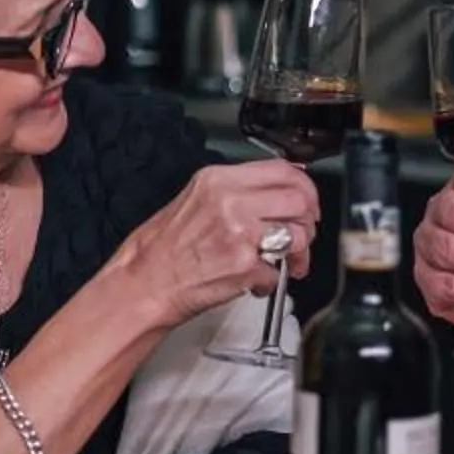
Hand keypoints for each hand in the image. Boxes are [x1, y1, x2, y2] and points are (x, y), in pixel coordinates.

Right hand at [117, 161, 318, 327]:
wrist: (145, 283)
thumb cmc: (163, 248)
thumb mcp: (196, 199)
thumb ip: (238, 191)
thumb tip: (278, 188)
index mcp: (218, 180)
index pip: (282, 170)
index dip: (305, 187)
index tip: (307, 200)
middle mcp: (231, 203)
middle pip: (298, 201)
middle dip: (308, 221)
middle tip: (301, 234)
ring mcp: (240, 234)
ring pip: (298, 236)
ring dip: (298, 254)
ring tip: (284, 262)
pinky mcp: (244, 267)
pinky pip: (278, 272)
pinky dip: (271, 282)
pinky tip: (255, 281)